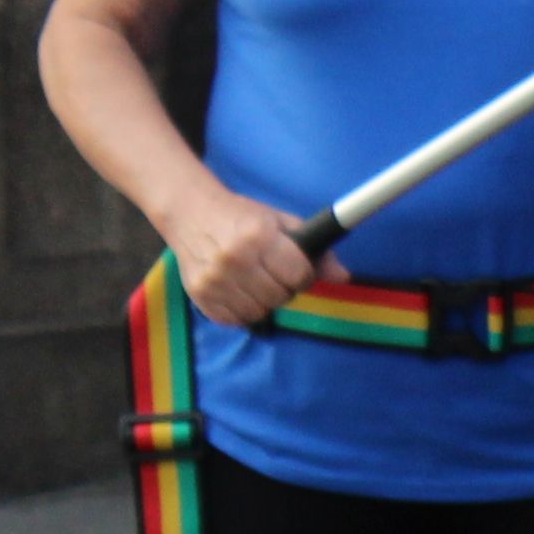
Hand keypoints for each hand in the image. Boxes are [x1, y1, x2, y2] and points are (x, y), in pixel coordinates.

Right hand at [172, 186, 322, 331]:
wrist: (190, 214)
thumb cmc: (242, 218)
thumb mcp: (280, 222)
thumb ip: (314, 250)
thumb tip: (343, 276)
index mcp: (258, 236)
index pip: (299, 276)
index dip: (303, 275)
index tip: (297, 269)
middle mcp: (235, 259)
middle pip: (280, 297)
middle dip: (283, 288)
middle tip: (274, 274)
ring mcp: (215, 280)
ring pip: (259, 312)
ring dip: (264, 302)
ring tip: (256, 281)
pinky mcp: (200, 296)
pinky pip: (236, 320)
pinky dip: (243, 310)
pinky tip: (239, 290)